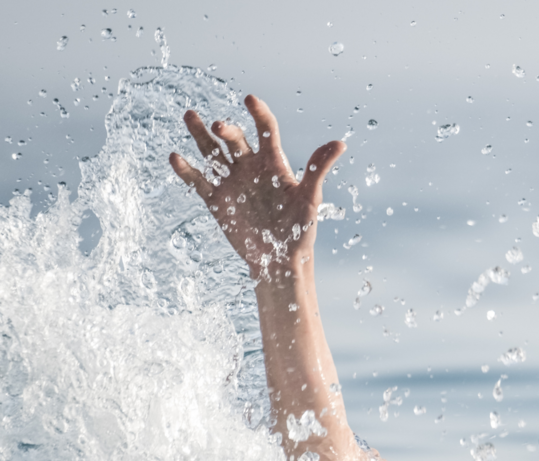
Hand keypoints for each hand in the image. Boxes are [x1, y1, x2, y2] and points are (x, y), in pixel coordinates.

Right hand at [169, 95, 344, 278]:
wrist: (280, 259)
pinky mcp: (216, 201)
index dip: (258, 113)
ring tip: (190, 116)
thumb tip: (339, 143)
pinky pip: (198, 182)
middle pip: (234, 139)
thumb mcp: (310, 199)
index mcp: (273, 163)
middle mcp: (250, 167)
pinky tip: (175, 157)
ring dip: (200, 135)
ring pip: (212, 152)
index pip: (266, 130)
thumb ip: (318, 170)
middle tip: (220, 126)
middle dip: (227, 130)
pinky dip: (187, 170)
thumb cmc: (300, 229)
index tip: (250, 99)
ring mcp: (231, 182)